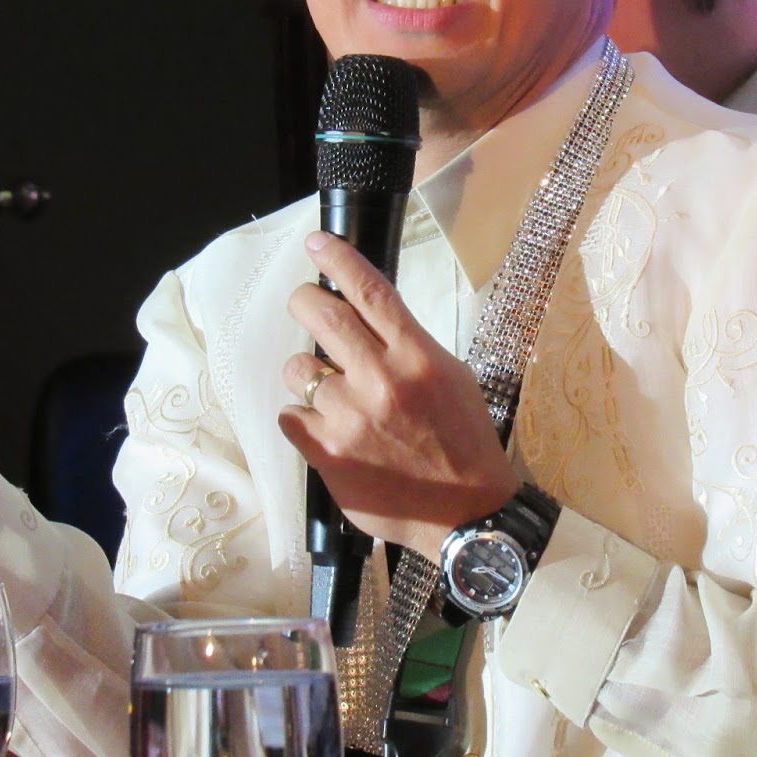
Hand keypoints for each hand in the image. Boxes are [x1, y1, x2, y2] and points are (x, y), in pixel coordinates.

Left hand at [277, 232, 517, 561]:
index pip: (369, 290)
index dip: (337, 259)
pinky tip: (326, 428)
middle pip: (321, 315)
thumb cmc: (464, 441)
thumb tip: (366, 319)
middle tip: (308, 306)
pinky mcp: (327, 454)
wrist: (465, 513)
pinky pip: (291, 417)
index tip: (316, 243)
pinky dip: (304, 418)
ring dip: (310, 373)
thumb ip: (408, 346)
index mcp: (416, 355)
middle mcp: (379, 379)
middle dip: (306, 302)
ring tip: (331, 392)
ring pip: (299, 368)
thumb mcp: (452, 376)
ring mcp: (349, 417)